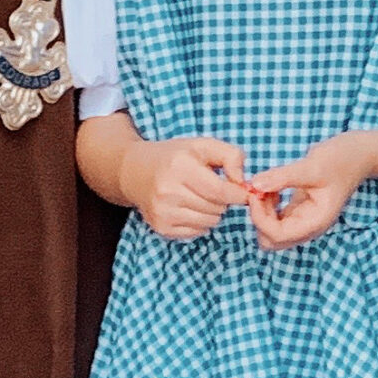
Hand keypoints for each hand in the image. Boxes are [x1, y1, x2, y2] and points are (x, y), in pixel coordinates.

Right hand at [122, 135, 250, 239]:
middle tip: (212, 188)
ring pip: (210, 222)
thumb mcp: (203, 145)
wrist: (135, 171)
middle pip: (218, 208)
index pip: (221, 191)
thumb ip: (231, 156)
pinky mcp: (161, 226)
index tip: (242, 190)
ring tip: (200, 196)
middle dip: (223, 200)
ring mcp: (163, 211)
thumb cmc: (175, 157)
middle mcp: (168, 191)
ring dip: (213, 211)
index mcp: (181, 167)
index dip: (238, 194)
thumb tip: (242, 182)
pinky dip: (200, 221)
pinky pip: (198, 231)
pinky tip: (189, 207)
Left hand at [246, 135, 369, 250]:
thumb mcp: (312, 166)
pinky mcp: (298, 211)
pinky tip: (272, 185)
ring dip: (261, 211)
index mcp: (315, 222)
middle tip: (260, 190)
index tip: (255, 191)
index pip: (277, 235)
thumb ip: (283, 177)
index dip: (259, 217)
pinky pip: (274, 219)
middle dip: (258, 218)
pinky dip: (266, 206)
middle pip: (270, 240)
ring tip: (266, 185)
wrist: (359, 155)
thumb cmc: (341, 159)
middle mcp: (308, 226)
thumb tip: (255, 185)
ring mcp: (302, 220)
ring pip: (269, 231)